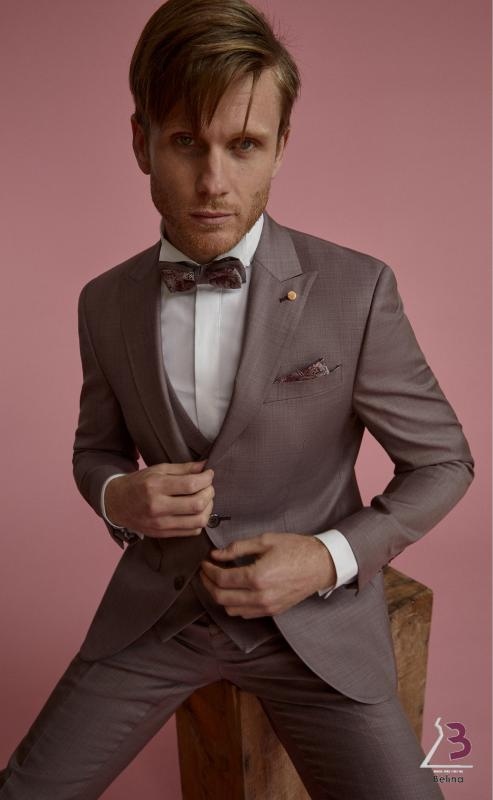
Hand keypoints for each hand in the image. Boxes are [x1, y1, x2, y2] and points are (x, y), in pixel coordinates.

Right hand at [104, 460, 214, 537]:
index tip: (209, 474)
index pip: (190, 485)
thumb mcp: (158, 470)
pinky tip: (197, 511)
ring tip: (205, 499)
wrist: (117, 503)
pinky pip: (192, 532)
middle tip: (208, 486)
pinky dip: (200, 521)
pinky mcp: (163, 534)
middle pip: (197, 504)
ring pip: (198, 521)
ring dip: (208, 509)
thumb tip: (205, 466)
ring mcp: (161, 524)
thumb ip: (183, 468)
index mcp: (155, 487)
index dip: (206, 479)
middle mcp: (158, 507)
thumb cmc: (139, 483)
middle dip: (209, 493)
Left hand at [199, 532, 336, 617]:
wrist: (321, 564)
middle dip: (208, 584)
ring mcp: (267, 607)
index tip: (204, 563)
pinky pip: (245, 614)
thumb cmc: (296, 549)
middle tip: (205, 572)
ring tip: (218, 581)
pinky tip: (233, 590)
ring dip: (220, 596)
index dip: (208, 571)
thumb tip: (216, 554)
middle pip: (222, 597)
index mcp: (258, 576)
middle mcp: (261, 596)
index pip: (222, 579)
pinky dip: (234, 604)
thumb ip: (237, 548)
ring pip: (231, 609)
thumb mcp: (265, 540)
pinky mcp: (273, 611)